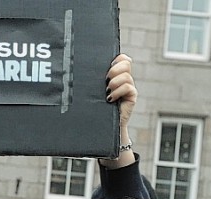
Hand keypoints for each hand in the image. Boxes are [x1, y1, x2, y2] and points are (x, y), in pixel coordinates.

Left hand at [101, 54, 136, 168]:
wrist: (101, 128)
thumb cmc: (93, 108)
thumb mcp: (91, 91)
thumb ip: (91, 80)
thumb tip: (78, 66)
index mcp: (114, 74)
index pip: (121, 58)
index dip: (116, 58)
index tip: (107, 66)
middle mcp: (123, 79)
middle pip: (126, 62)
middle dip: (114, 69)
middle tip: (105, 79)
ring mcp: (128, 87)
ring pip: (126, 75)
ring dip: (114, 82)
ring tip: (106, 91)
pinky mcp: (131, 96)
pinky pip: (128, 87)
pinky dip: (118, 91)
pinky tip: (110, 98)